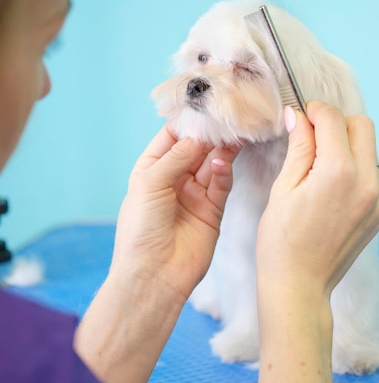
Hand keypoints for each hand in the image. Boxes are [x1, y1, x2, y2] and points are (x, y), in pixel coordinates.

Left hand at [111, 123, 240, 301]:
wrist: (154, 275)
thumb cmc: (141, 231)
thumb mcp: (149, 185)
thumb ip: (176, 158)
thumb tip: (198, 137)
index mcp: (152, 170)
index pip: (171, 138)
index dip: (186, 123)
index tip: (203, 107)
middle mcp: (175, 179)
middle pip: (196, 148)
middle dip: (209, 134)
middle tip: (226, 118)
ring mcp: (195, 194)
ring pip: (212, 164)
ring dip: (222, 150)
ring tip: (233, 135)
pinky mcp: (213, 210)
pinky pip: (221, 185)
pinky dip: (224, 172)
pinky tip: (223, 163)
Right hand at [256, 101, 378, 382]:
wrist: (300, 286)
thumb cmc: (281, 241)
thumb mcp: (283, 188)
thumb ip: (299, 147)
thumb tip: (298, 115)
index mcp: (338, 172)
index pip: (333, 119)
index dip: (314, 111)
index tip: (300, 117)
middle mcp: (367, 182)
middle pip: (363, 126)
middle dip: (337, 123)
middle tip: (312, 136)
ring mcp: (377, 200)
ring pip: (369, 151)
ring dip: (347, 145)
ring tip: (318, 163)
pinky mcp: (378, 213)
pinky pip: (371, 176)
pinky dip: (353, 169)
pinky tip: (330, 186)